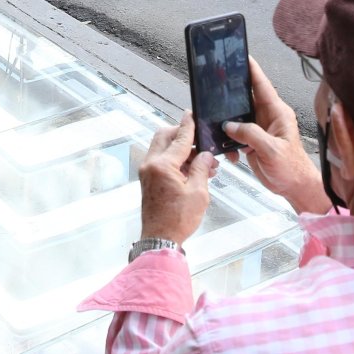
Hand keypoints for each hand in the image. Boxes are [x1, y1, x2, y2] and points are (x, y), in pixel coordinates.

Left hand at [138, 112, 217, 244]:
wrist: (160, 239)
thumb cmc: (178, 219)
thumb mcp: (198, 192)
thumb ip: (201, 168)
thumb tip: (206, 155)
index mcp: (162, 165)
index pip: (179, 138)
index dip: (188, 125)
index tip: (191, 114)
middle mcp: (150, 164)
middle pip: (165, 136)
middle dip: (182, 135)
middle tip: (200, 140)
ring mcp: (147, 171)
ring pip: (162, 148)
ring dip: (181, 149)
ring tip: (204, 162)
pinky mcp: (148, 179)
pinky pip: (161, 160)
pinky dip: (176, 160)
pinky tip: (194, 169)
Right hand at [223, 58, 329, 214]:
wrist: (293, 187)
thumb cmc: (292, 168)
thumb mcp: (272, 149)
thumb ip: (251, 134)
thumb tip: (230, 125)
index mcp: (278, 113)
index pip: (263, 86)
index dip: (252, 70)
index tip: (242, 57)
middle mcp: (268, 117)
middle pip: (246, 98)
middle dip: (232, 94)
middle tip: (216, 85)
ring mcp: (260, 129)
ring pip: (238, 116)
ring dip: (227, 123)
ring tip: (217, 124)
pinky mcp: (253, 141)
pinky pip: (236, 133)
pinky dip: (229, 141)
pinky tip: (229, 151)